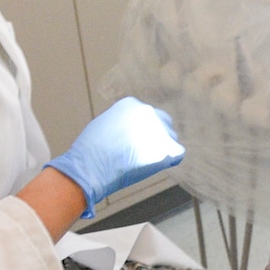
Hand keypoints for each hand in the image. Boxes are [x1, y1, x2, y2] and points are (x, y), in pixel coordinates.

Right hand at [46, 97, 184, 215]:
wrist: (91, 166)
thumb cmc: (92, 150)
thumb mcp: (105, 124)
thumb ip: (124, 122)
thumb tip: (134, 130)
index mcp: (132, 104)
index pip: (148, 115)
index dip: (143, 130)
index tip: (135, 141)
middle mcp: (147, 112)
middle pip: (163, 123)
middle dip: (156, 136)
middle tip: (143, 152)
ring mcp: (158, 129)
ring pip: (171, 138)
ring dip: (162, 148)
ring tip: (144, 160)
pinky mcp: (165, 148)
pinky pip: (178, 153)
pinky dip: (171, 159)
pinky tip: (159, 164)